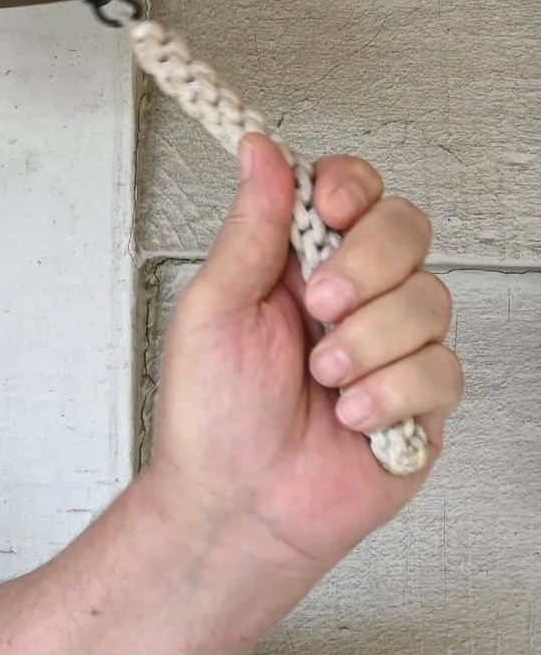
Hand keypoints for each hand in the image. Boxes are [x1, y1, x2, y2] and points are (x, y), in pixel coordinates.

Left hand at [147, 137, 457, 574]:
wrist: (237, 503)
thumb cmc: (211, 416)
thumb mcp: (213, 308)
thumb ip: (250, 227)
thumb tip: (259, 151)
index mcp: (296, 264)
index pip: (352, 193)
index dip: (351, 188)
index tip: (326, 207)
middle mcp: (352, 297)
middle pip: (407, 229)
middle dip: (365, 265)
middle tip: (319, 306)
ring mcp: (392, 346)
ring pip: (429, 299)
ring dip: (366, 343)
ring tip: (320, 379)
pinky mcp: (423, 400)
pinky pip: (441, 368)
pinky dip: (388, 393)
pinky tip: (348, 415)